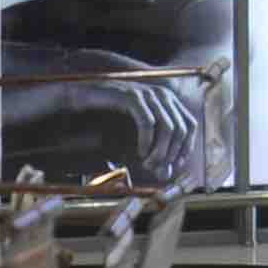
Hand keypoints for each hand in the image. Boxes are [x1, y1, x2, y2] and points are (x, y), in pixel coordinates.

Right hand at [4, 60, 201, 189]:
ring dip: (161, 150)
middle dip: (173, 153)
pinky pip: (147, 121)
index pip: (191, 125)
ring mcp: (147, 93)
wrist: (77, 102)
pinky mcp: (130, 97)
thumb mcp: (131, 138)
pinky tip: (140, 154)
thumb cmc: (105, 120)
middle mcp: (162, 94)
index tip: (175, 168)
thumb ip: (151, 152)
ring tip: (149, 165)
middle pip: (182, 127)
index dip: (186, 148)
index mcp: (167, 101)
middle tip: (158, 170)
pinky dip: (147, 141)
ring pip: (167, 125)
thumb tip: (167, 173)